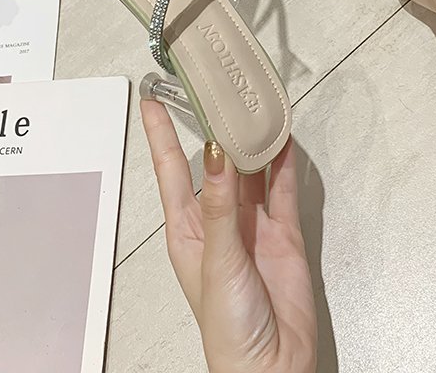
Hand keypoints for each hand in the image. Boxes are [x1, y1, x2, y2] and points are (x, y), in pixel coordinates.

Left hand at [140, 99, 316, 372]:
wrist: (273, 366)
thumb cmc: (228, 328)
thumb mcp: (215, 260)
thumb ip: (220, 204)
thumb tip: (215, 152)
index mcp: (187, 228)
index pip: (170, 168)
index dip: (160, 133)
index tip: (152, 98)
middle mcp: (219, 220)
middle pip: (214, 162)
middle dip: (213, 127)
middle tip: (215, 90)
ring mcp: (252, 225)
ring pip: (251, 170)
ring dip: (251, 140)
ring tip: (251, 106)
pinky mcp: (283, 232)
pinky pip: (282, 188)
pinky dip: (283, 162)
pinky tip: (282, 139)